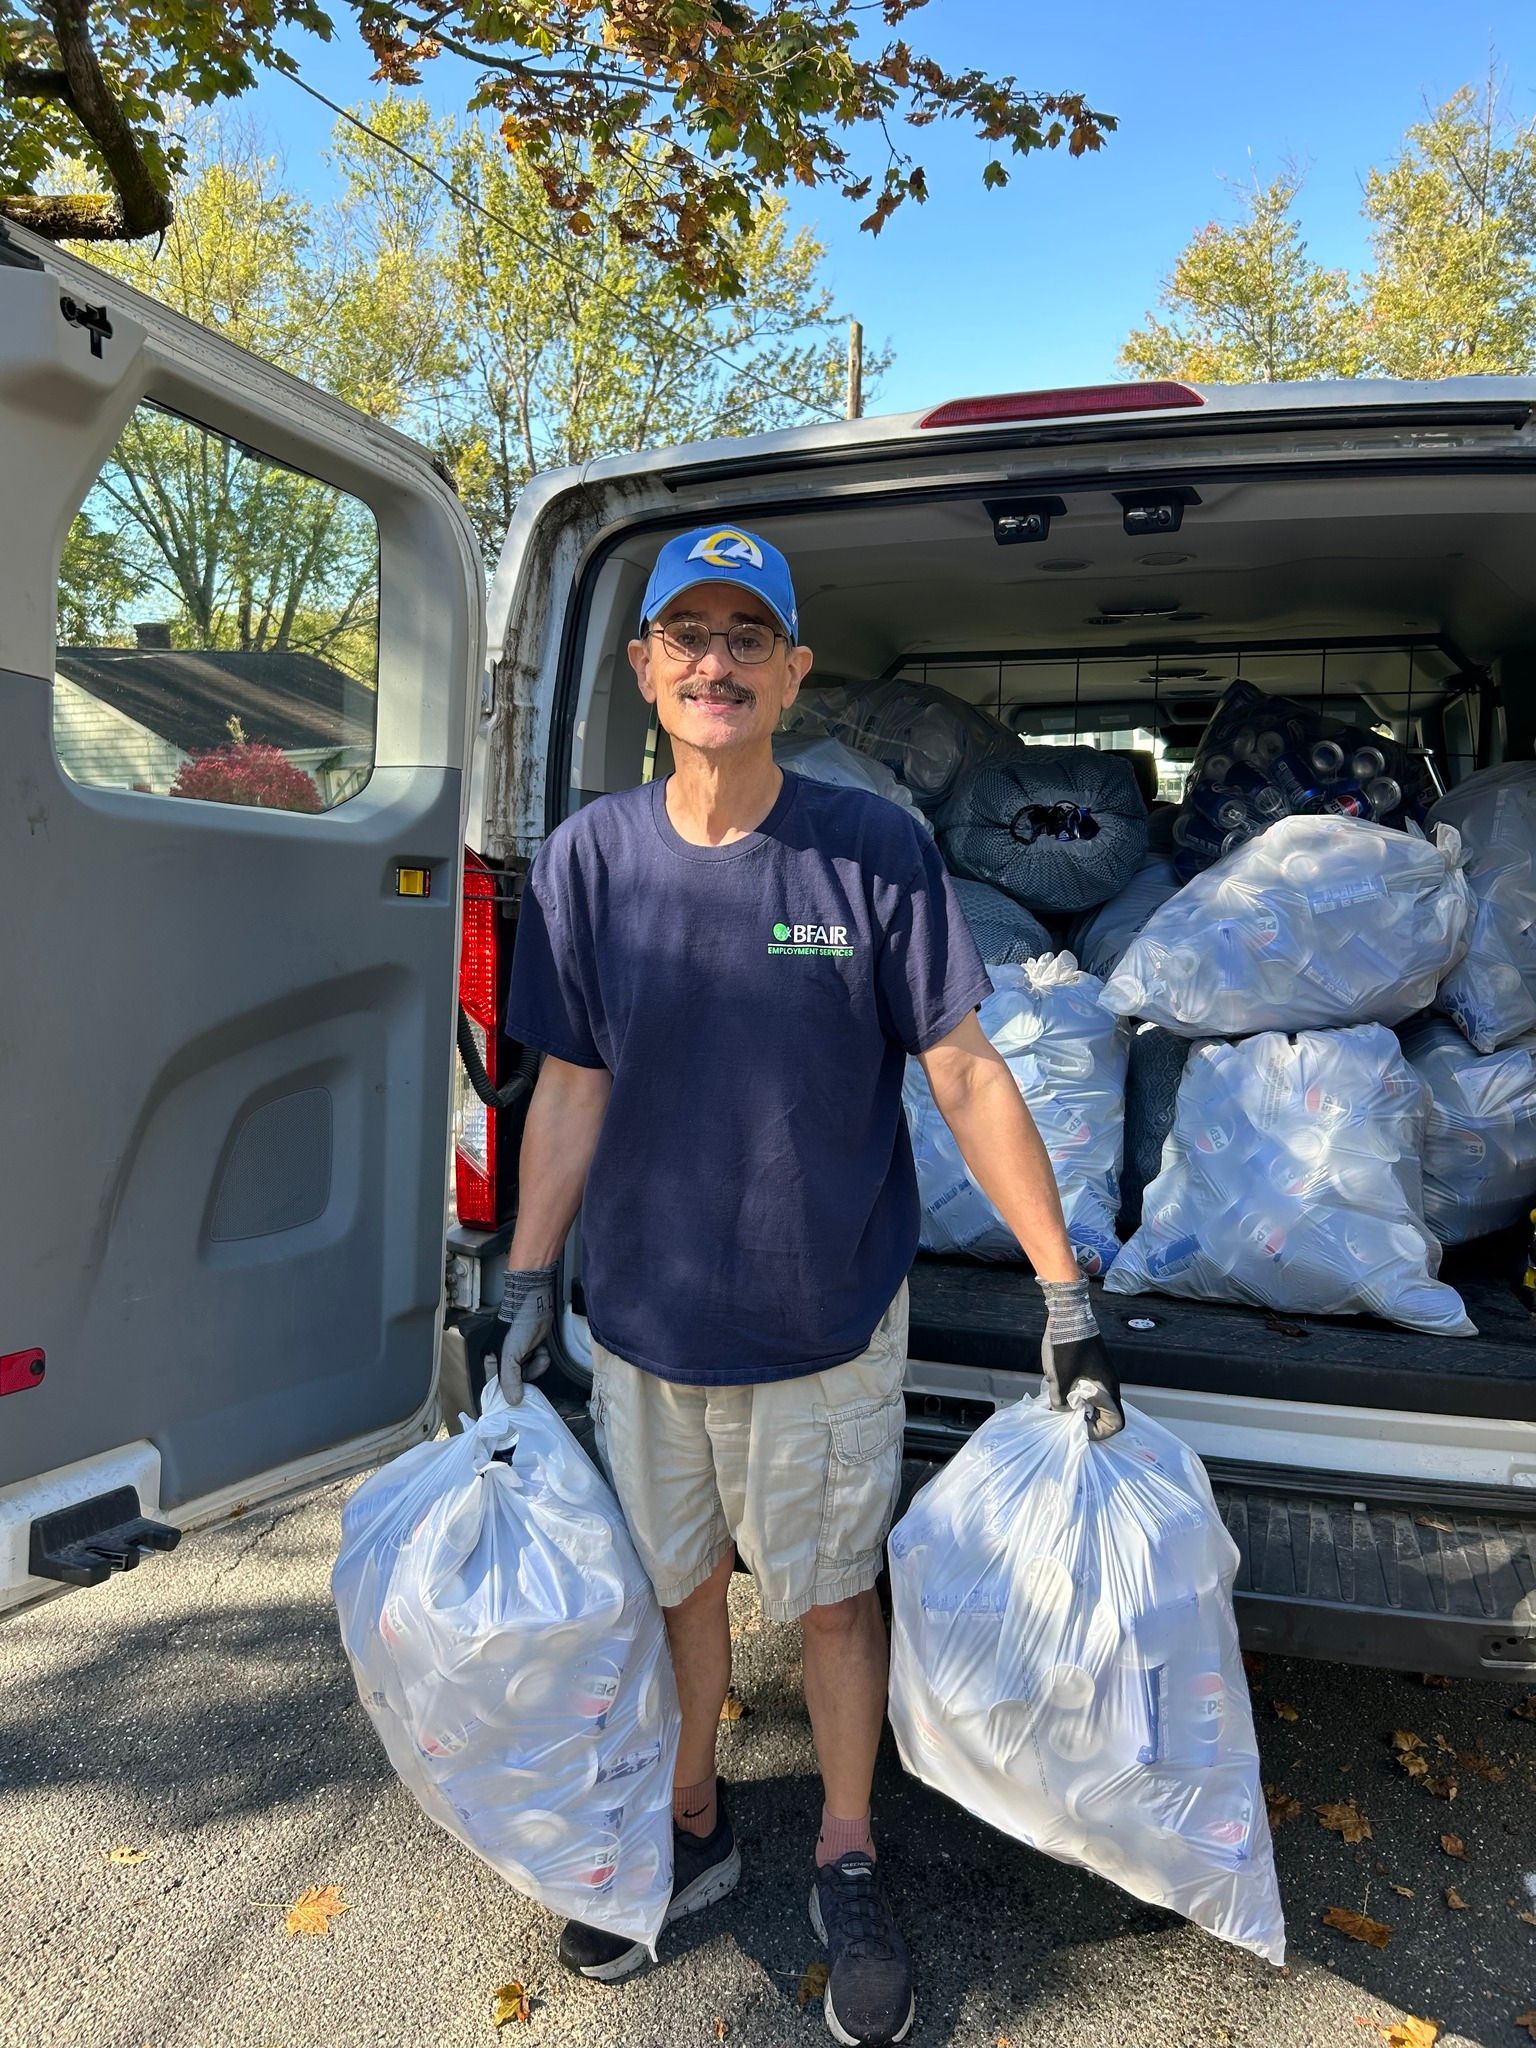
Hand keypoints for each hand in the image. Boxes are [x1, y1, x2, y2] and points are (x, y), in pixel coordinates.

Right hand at [493, 1263, 557, 1403]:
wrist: (537, 1303)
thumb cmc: (517, 1325)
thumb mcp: (510, 1354)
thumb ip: (510, 1379)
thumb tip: (513, 1402)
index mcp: (491, 1360)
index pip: (494, 1386)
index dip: (504, 1395)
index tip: (515, 1403)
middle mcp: (503, 1360)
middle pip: (513, 1383)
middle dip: (525, 1377)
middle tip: (531, 1370)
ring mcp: (518, 1356)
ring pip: (527, 1375)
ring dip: (535, 1367)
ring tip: (538, 1355)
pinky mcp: (531, 1351)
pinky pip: (536, 1365)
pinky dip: (541, 1359)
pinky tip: (542, 1350)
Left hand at [1040, 1328, 1124, 1440]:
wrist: (1068, 1314)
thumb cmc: (1066, 1346)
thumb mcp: (1058, 1379)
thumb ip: (1060, 1403)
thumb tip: (1062, 1411)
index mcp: (1108, 1389)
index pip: (1116, 1423)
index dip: (1099, 1432)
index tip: (1079, 1427)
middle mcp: (1109, 1383)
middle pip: (1106, 1415)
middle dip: (1087, 1421)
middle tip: (1066, 1418)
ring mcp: (1101, 1374)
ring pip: (1096, 1402)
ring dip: (1081, 1407)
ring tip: (1060, 1404)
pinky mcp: (1092, 1367)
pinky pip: (1089, 1389)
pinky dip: (1077, 1395)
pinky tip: (1059, 1390)